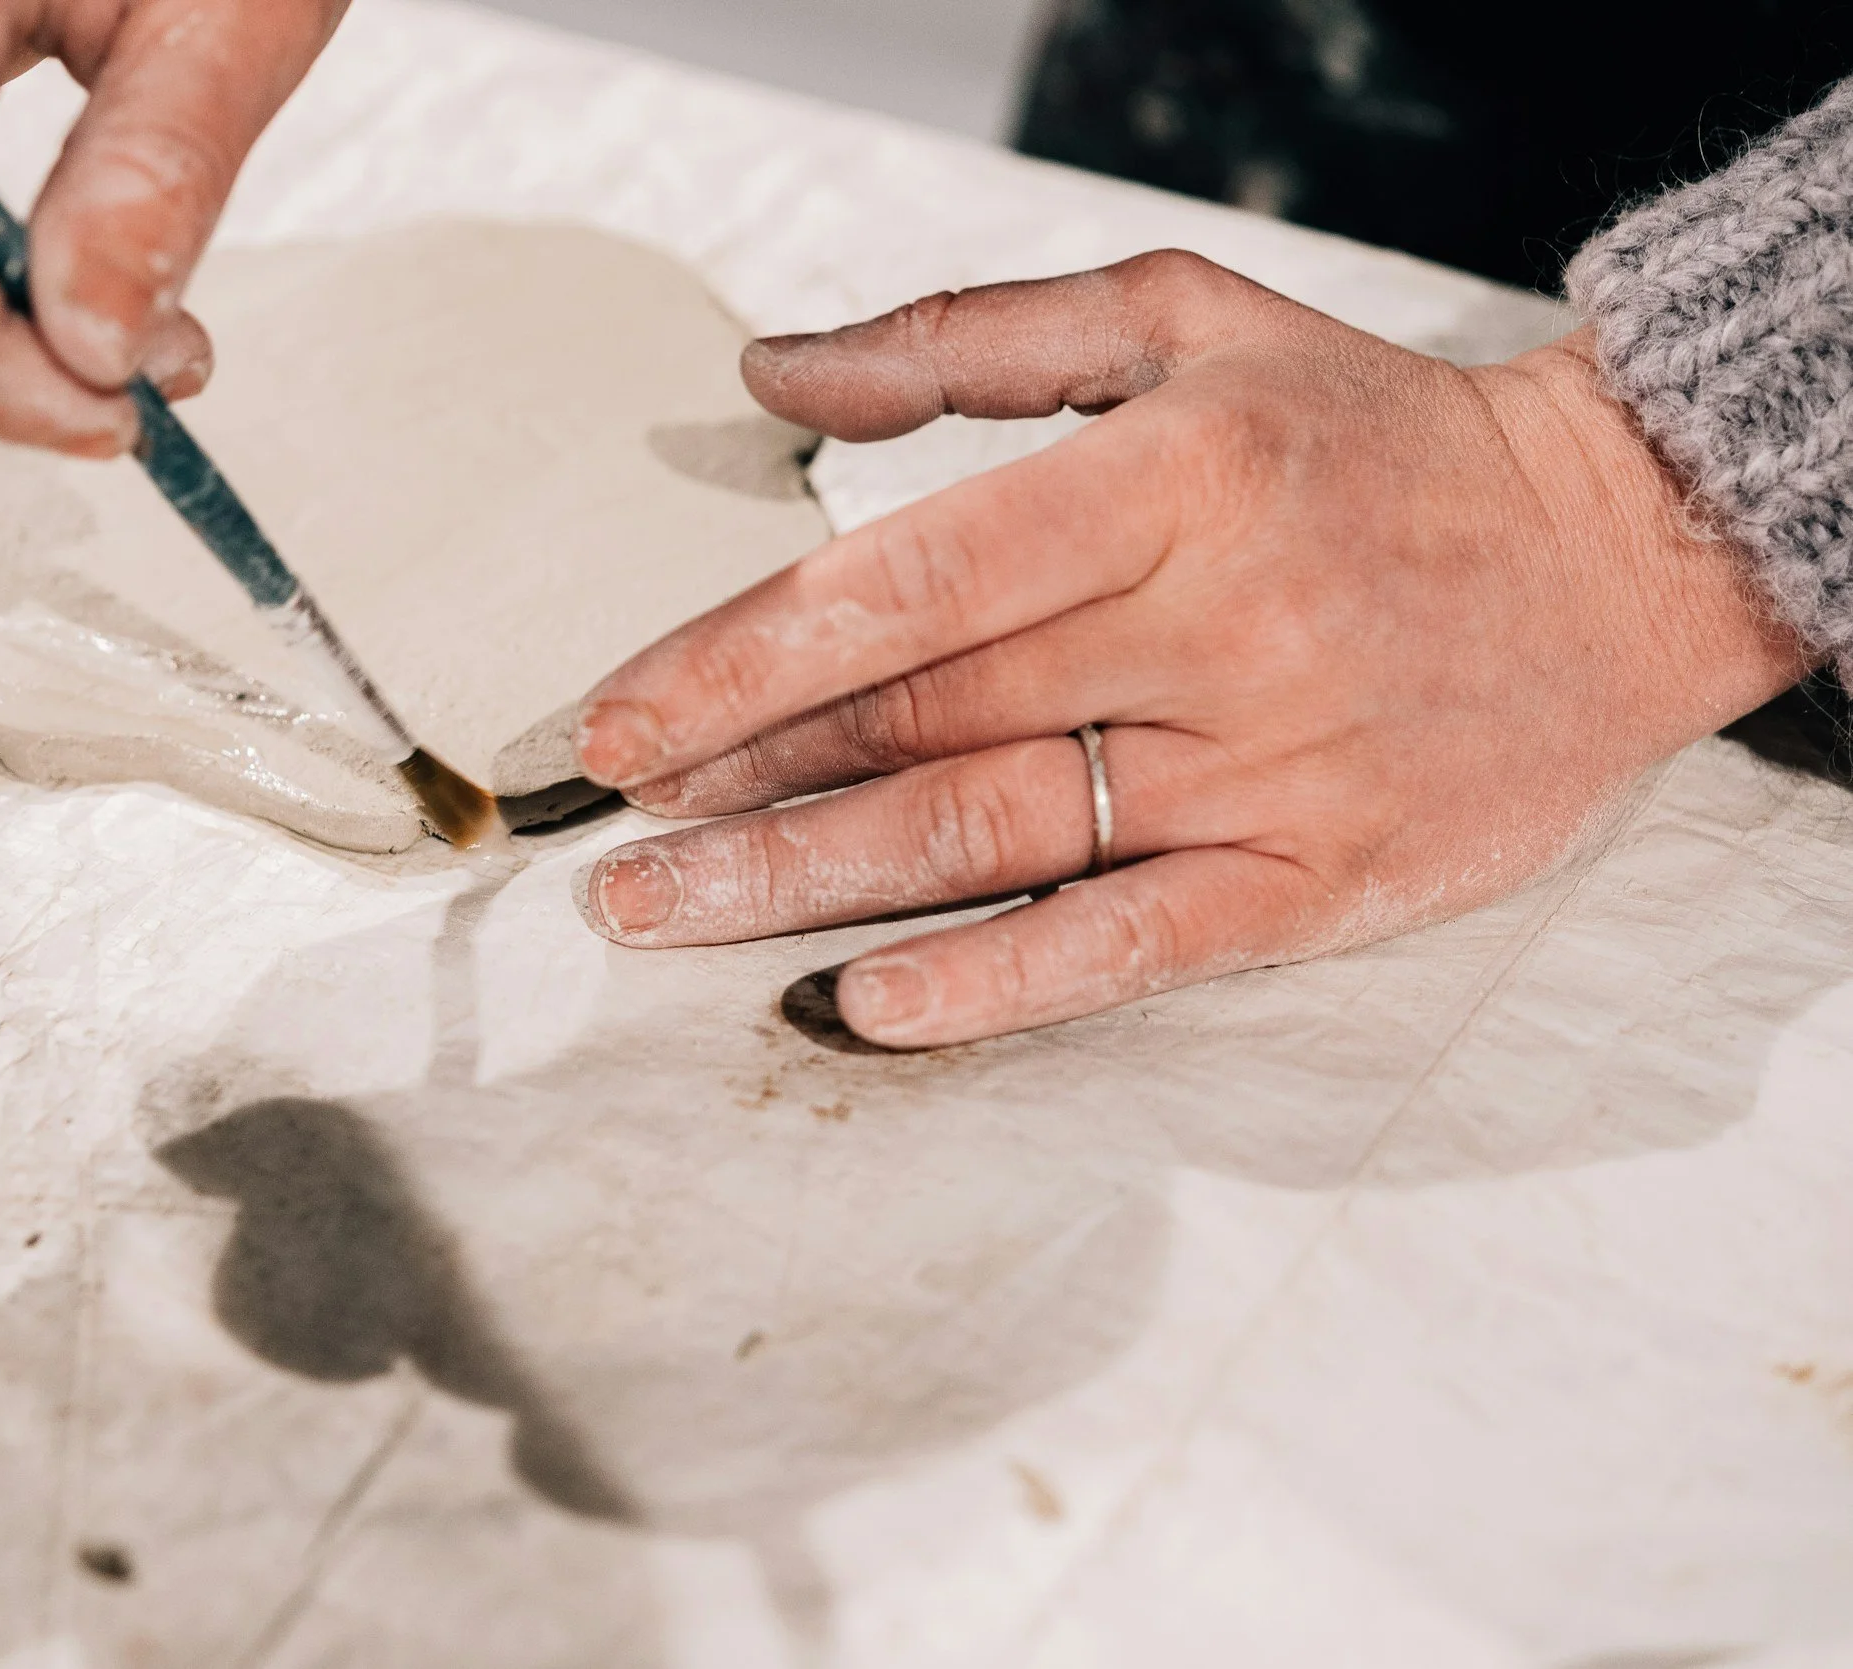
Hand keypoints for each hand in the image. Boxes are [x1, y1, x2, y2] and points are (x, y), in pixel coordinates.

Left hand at [574, 251, 1809, 1047]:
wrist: (1622, 551)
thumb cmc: (1366, 433)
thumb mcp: (1185, 321)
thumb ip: (969, 336)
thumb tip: (771, 372)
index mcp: (1172, 477)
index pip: (909, 579)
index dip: (744, 656)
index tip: (620, 718)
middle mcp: (1218, 625)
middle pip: (927, 718)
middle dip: (742, 777)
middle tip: (605, 829)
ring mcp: (1274, 764)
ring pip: (998, 833)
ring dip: (808, 882)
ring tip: (665, 913)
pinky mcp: (1327, 877)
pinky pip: (1137, 943)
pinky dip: (1000, 982)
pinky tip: (871, 1006)